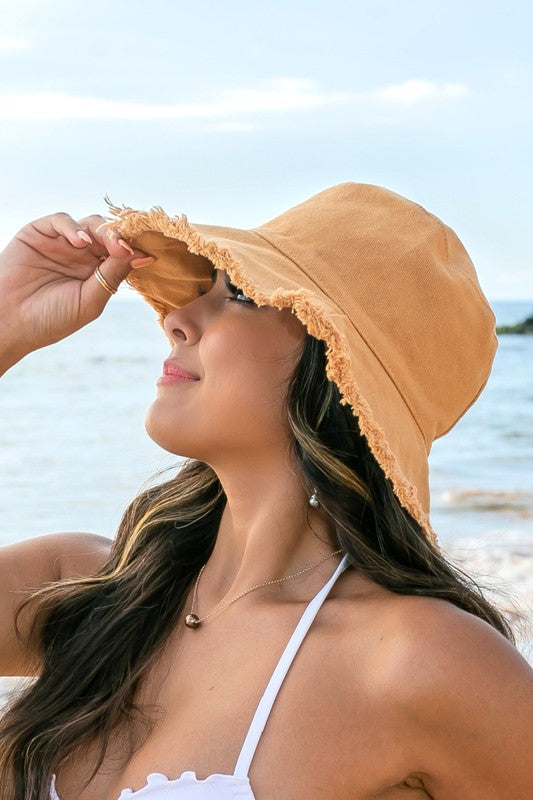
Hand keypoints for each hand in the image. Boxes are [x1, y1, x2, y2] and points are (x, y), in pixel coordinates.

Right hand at [0, 211, 153, 357]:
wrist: (10, 322)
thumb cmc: (51, 319)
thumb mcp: (90, 300)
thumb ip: (112, 276)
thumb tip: (141, 255)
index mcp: (97, 273)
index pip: (122, 254)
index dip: (136, 251)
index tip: (151, 255)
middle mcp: (82, 256)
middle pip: (109, 236)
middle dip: (122, 239)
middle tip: (127, 248)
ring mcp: (62, 243)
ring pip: (90, 224)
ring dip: (103, 232)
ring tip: (110, 245)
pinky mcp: (39, 233)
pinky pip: (61, 220)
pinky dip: (73, 227)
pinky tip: (80, 242)